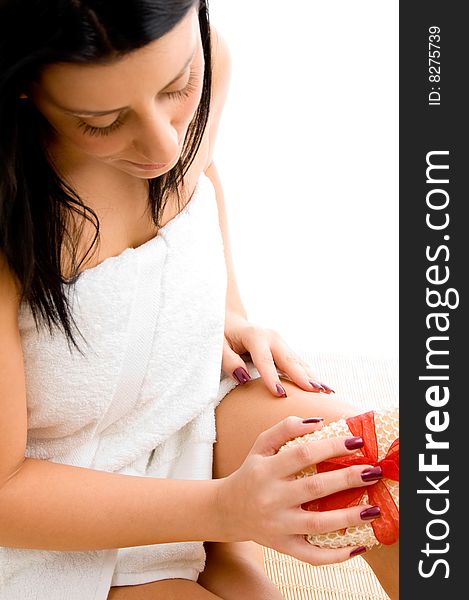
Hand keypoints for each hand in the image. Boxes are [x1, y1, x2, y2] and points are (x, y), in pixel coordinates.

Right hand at [216, 416, 380, 564]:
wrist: (227, 510)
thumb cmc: (251, 472)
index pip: (303, 454)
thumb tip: (319, 422)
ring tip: (374, 509)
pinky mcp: (283, 546)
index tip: (356, 442)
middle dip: (348, 479)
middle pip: (314, 488)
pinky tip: (359, 546)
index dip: (331, 447)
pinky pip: (312, 555)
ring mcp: (277, 525)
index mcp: (266, 470)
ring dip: (349, 517)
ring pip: (317, 523)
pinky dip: (336, 555)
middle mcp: (271, 498)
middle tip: (373, 472)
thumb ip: (285, 428)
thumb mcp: (261, 445)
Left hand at [222, 310, 333, 396]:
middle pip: (289, 360)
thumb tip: (243, 377)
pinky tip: (322, 386)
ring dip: (312, 376)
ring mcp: (281, 342)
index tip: (281, 394)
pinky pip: (299, 363)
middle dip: (302, 377)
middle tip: (316, 392)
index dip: (272, 378)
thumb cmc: (222, 336)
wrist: (231, 321)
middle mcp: (272, 337)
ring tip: (327, 391)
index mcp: (255, 336)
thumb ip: (228, 361)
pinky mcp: (285, 348)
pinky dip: (310, 375)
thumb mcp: (217, 347)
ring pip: (298, 362)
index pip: (264, 360)